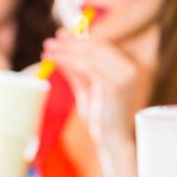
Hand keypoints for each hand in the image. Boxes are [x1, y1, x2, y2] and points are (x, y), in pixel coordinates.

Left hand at [40, 29, 137, 144]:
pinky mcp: (114, 88)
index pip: (101, 46)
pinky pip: (87, 68)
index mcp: (126, 67)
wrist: (113, 141)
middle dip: (70, 43)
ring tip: (47, 50)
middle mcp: (129, 69)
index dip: (79, 39)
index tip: (60, 36)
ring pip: (89, 55)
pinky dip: (68, 61)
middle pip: (95, 47)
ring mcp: (123, 78)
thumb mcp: (87, 89)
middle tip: (49, 42)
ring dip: (66, 50)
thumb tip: (60, 50)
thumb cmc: (101, 118)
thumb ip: (76, 71)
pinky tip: (55, 60)